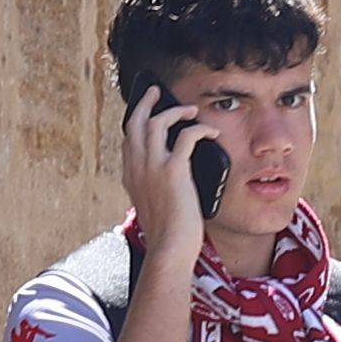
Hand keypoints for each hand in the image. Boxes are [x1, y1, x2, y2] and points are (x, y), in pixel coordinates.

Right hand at [120, 89, 214, 270]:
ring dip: (175, 111)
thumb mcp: (153, 208)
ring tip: (190, 109)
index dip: (137, 123)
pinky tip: (211, 132)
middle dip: (146, 103)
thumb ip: (155, 190)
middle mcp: (136, 168)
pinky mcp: (173, 170)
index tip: (145, 114)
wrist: (168, 250)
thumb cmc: (166, 237)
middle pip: (135, 122)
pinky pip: (186, 136)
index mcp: (130, 177)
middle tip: (156, 92)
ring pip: (157, 122)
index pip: (128, 140)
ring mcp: (152, 167)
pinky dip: (199, 128)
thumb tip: (170, 182)